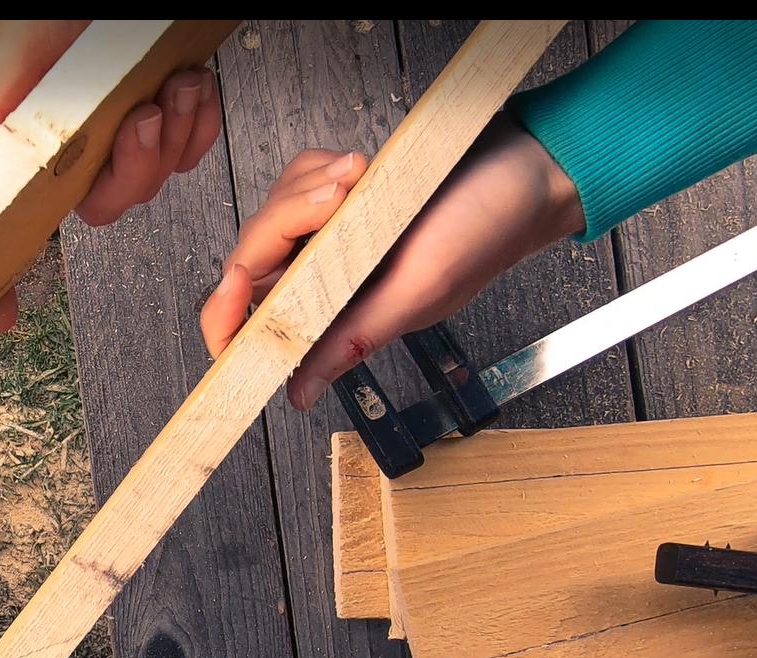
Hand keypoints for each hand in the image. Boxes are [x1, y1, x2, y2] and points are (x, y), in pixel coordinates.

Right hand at [0, 20, 222, 331]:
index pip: (6, 212)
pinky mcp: (171, 103)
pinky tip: (191, 83)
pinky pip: (187, 152)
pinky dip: (197, 125)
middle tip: (142, 119)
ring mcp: (125, 116)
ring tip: (174, 89)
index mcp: (34, 120)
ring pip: (148, 184)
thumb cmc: (106, 2)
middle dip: (128, 174)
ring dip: (170, 143)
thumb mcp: (38, 38)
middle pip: (95, 208)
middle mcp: (76, 126)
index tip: (1, 317)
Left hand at [200, 115, 584, 409]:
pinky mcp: (342, 194)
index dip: (227, 315)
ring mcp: (332, 238)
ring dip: (308, 187)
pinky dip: (321, 166)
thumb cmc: (488, 230)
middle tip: (339, 195)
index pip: (256, 331)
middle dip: (287, 219)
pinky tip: (361, 165)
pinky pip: (298, 179)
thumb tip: (296, 395)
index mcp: (340, 316)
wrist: (529, 163)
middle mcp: (329, 282)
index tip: (237, 280)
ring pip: (273, 214)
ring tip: (360, 176)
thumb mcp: (417, 291)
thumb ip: (354, 338)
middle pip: (253, 260)